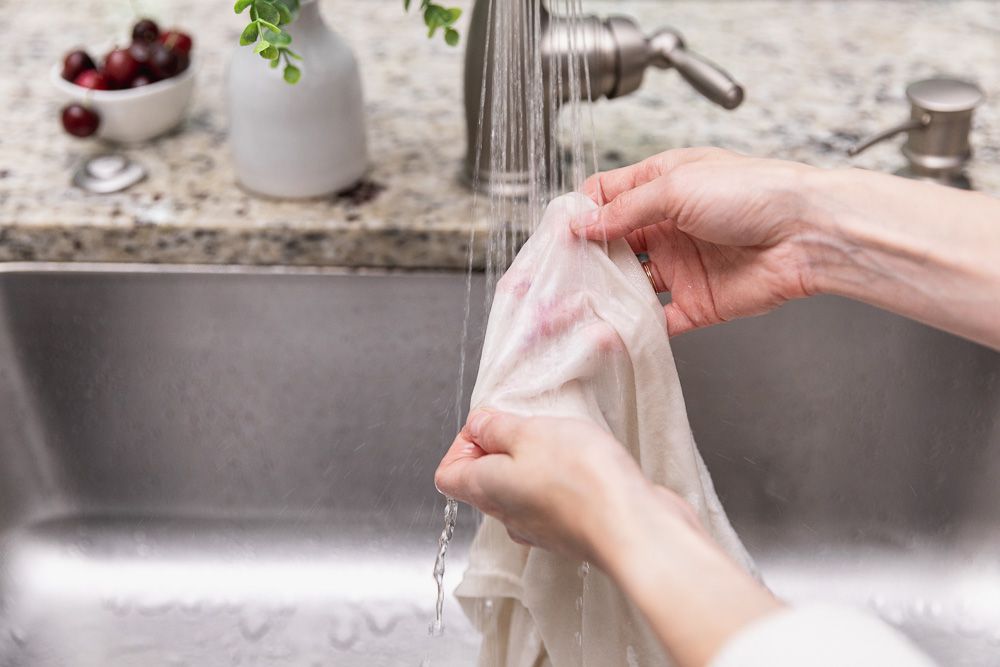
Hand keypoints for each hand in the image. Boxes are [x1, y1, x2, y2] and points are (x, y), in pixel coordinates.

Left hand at [435, 409, 781, 665]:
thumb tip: (477, 425)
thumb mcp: (531, 431)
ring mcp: (541, 528)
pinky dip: (564, 479)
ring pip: (522, 489)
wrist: (634, 526)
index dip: (463, 442)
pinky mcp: (574, 530)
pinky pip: (555, 499)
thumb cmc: (581, 478)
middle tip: (531, 424)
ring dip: (537, 460)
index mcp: (487, 489)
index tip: (492, 422)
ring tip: (563, 440)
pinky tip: (587, 462)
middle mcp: (508, 515)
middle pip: (486, 480)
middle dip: (503, 445)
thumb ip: (498, 428)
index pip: (448, 474)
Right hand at [574, 148, 818, 335]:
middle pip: (613, 242)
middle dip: (587, 256)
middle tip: (558, 272)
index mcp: (663, 186)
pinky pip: (658, 319)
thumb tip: (582, 223)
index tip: (559, 231)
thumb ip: (625, 209)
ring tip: (578, 302)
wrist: (808, 234)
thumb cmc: (754, 192)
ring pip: (631, 283)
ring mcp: (680, 265)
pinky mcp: (695, 302)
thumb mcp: (677, 186)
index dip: (582, 212)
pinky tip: (614, 328)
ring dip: (607, 292)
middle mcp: (668, 225)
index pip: (608, 196)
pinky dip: (636, 327)